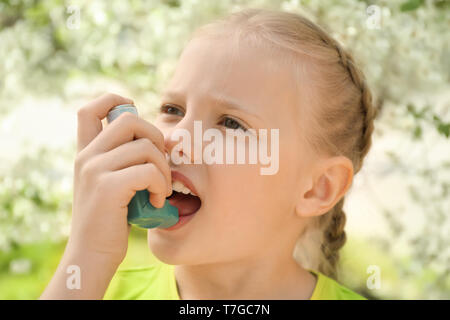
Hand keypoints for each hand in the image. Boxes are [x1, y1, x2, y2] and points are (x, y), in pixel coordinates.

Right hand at [69, 92, 171, 262]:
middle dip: (156, 137)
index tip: (134, 115)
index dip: (114, 100)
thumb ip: (124, 161)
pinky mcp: (107, 187)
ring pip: (146, 147)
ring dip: (163, 169)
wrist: (92, 256)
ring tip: (161, 189)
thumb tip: (157, 140)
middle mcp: (86, 157)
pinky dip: (161, 185)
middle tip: (160, 163)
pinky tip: (157, 201)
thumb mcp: (112, 185)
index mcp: (86, 154)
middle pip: (129, 120)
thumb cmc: (110, 222)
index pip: (90, 109)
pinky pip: (149, 170)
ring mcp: (95, 170)